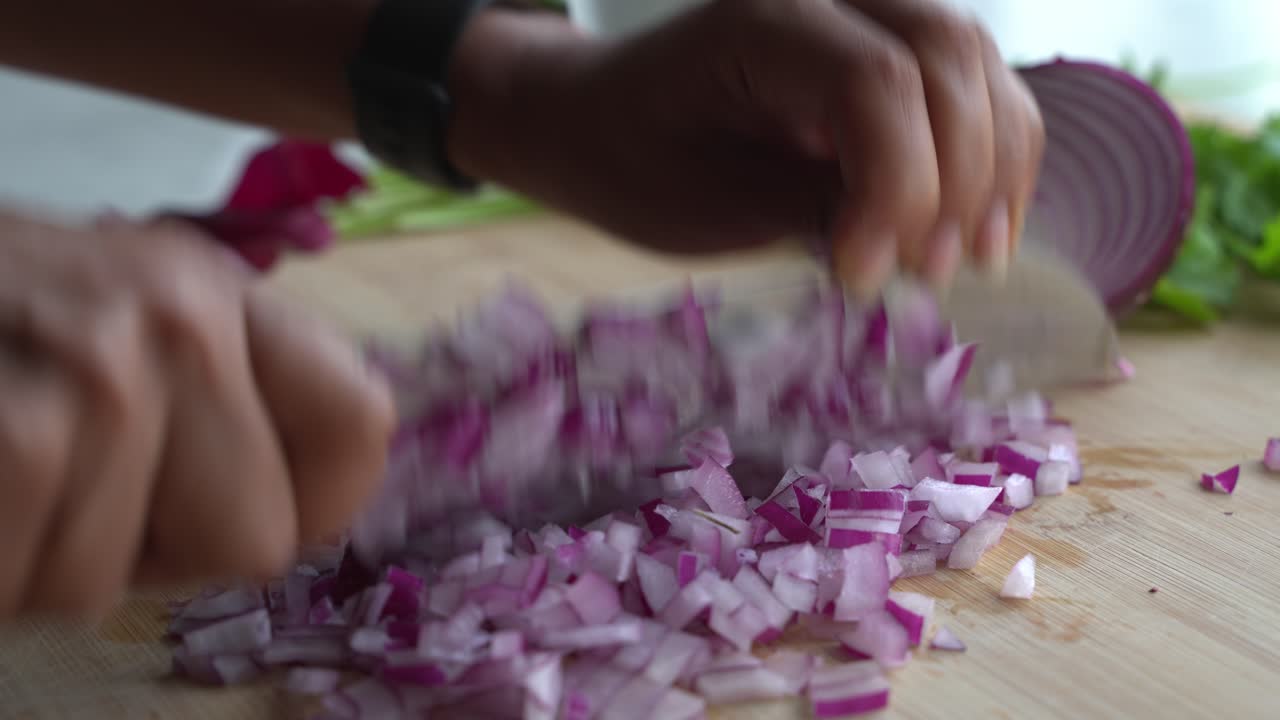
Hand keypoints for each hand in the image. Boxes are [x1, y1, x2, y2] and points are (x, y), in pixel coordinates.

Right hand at [0, 212, 394, 618]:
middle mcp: (180, 314)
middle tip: (64, 494)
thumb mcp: (107, 329)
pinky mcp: (20, 425)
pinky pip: (29, 576)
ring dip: (30, 563)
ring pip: (106, 581)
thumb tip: (289, 512)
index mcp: (215, 294)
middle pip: (254, 538)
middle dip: (147, 553)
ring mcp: (98, 366)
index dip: (309, 499)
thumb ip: (207, 401)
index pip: (356, 422)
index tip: (222, 511)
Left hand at [448, 0, 1043, 294]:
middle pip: (946, 58)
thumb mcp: (702, 206)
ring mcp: (864, 12)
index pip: (873, 82)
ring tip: (969, 263)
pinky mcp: (887, 47)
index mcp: (758, 21)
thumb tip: (913, 239)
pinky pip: (973, 83)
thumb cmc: (635, 164)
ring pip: (977, 64)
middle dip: (956, 179)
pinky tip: (979, 228)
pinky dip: (992, 154)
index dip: (897, 186)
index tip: (864, 278)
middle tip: (929, 277)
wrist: (603, 121)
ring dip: (993, 168)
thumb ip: (809, 208)